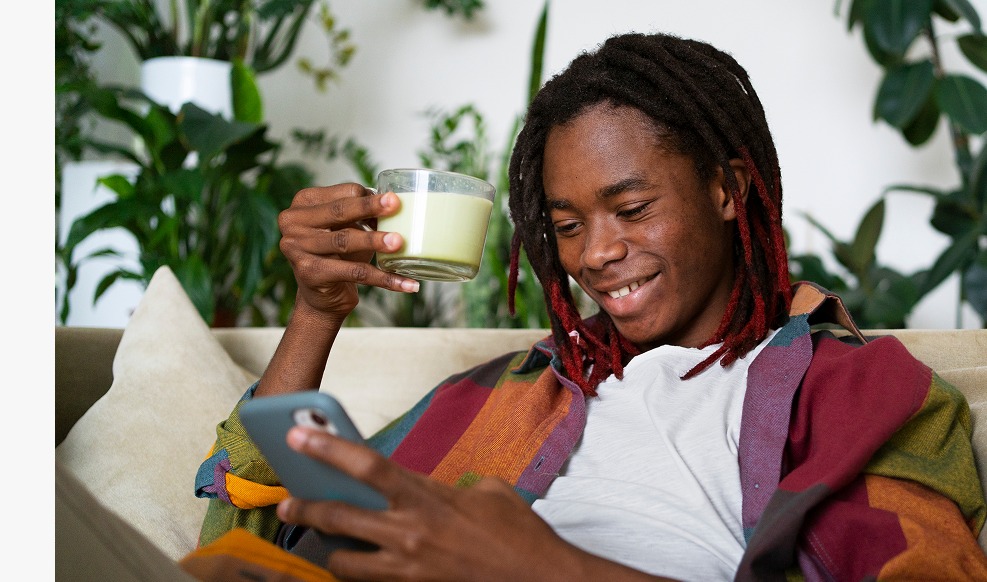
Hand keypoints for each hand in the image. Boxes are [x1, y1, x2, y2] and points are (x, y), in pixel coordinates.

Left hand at [277, 426, 584, 581]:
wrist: (540, 580)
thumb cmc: (519, 534)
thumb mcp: (488, 492)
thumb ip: (449, 487)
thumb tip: (429, 492)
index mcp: (430, 497)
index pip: (368, 466)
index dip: (328, 447)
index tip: (297, 434)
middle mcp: (412, 532)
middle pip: (340, 516)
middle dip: (304, 509)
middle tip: (286, 503)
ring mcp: (410, 567)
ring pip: (344, 561)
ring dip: (328, 550)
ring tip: (323, 542)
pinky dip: (360, 572)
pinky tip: (358, 563)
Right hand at [278, 184, 419, 318]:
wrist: (322, 297)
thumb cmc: (338, 255)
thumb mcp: (346, 228)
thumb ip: (361, 214)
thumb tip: (394, 204)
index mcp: (304, 202)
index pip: (344, 193)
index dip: (370, 199)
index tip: (394, 202)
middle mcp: (293, 222)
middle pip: (339, 211)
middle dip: (370, 208)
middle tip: (396, 205)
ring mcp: (296, 248)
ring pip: (344, 240)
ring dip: (375, 241)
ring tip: (400, 243)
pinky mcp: (309, 273)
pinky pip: (354, 273)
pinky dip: (383, 278)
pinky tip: (406, 284)